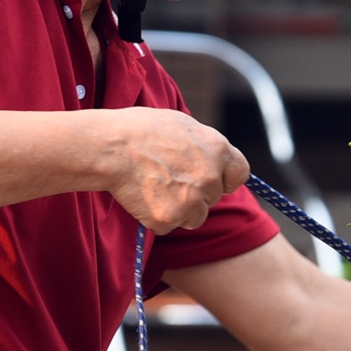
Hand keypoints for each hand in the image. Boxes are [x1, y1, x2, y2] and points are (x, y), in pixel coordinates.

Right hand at [106, 107, 248, 231]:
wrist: (110, 147)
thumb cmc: (140, 130)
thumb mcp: (182, 124)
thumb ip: (204, 145)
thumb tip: (212, 158)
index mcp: (218, 149)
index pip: (239, 174)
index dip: (225, 179)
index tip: (213, 180)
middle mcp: (210, 177)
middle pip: (212, 198)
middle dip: (194, 193)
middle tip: (166, 178)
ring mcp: (191, 200)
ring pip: (194, 217)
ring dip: (179, 209)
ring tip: (153, 187)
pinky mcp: (169, 219)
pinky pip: (169, 226)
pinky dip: (156, 217)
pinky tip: (142, 197)